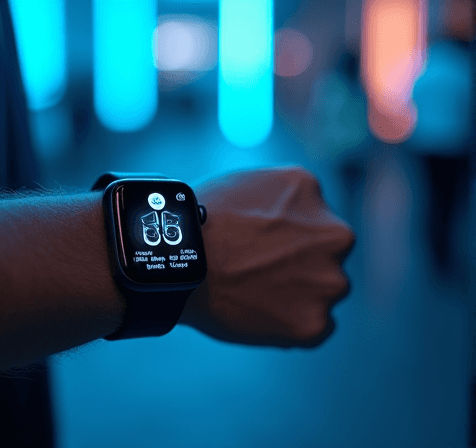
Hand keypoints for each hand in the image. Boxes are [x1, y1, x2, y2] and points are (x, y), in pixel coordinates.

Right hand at [180, 167, 354, 347]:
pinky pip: (316, 327)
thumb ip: (276, 199)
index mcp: (311, 192)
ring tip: (254, 294)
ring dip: (299, 294)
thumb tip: (282, 219)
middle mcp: (334, 236)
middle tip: (258, 271)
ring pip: (323, 291)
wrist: (179, 261)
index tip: (261, 246)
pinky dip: (292, 325)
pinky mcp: (314, 323)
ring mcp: (328, 282)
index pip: (309, 216)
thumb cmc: (198, 224)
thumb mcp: (245, 184)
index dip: (284, 234)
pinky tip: (261, 314)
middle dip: (300, 262)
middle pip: (324, 254)